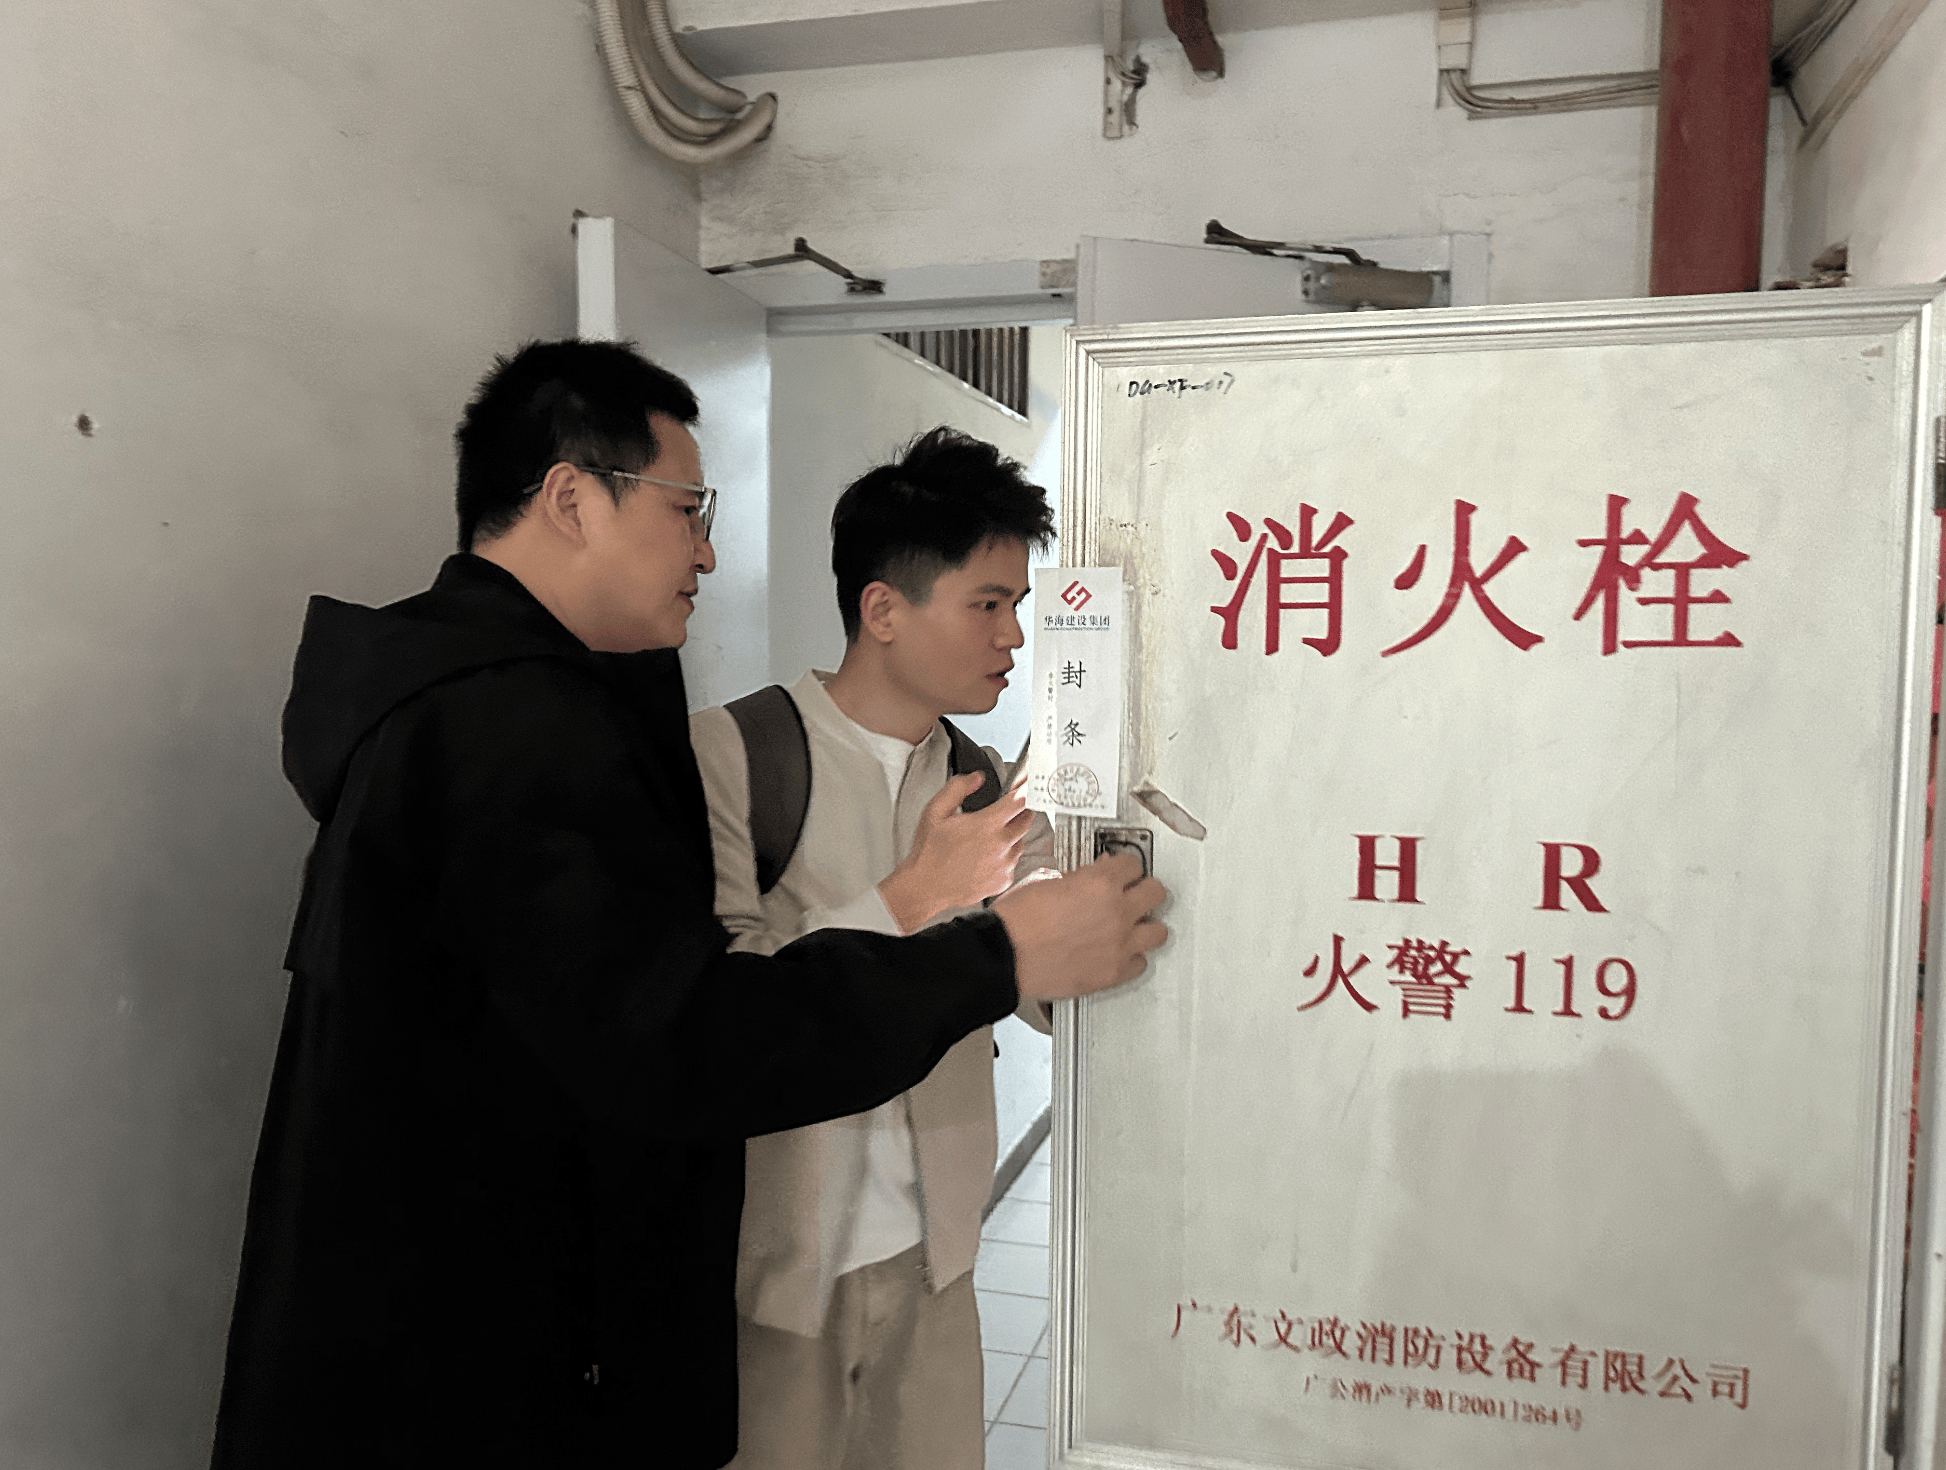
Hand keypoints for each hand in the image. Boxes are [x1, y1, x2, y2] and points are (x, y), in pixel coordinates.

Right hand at [878, 772, 1034, 932]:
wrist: (925, 887)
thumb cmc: (929, 852)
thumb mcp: (935, 811)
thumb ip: (958, 788)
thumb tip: (976, 778)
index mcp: (987, 825)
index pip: (1020, 800)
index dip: (1025, 788)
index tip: (1026, 784)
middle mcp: (1001, 845)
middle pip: (1026, 819)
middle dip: (1020, 810)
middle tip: (1006, 810)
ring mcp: (1004, 865)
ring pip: (1020, 842)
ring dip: (1011, 836)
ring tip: (986, 838)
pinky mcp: (1003, 881)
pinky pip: (1012, 863)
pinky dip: (1004, 858)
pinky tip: (984, 858)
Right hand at [992, 851, 1168, 1000]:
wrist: (1005, 956)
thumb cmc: (1018, 922)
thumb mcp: (1047, 881)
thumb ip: (1078, 879)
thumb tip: (1088, 879)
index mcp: (1100, 884)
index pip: (1133, 864)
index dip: (1125, 866)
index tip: (1122, 871)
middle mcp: (1117, 912)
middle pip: (1156, 892)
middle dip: (1144, 889)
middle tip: (1134, 893)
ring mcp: (1119, 945)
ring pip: (1159, 931)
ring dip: (1147, 925)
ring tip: (1134, 924)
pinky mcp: (1113, 973)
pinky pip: (1140, 963)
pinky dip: (1132, 957)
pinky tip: (1120, 951)